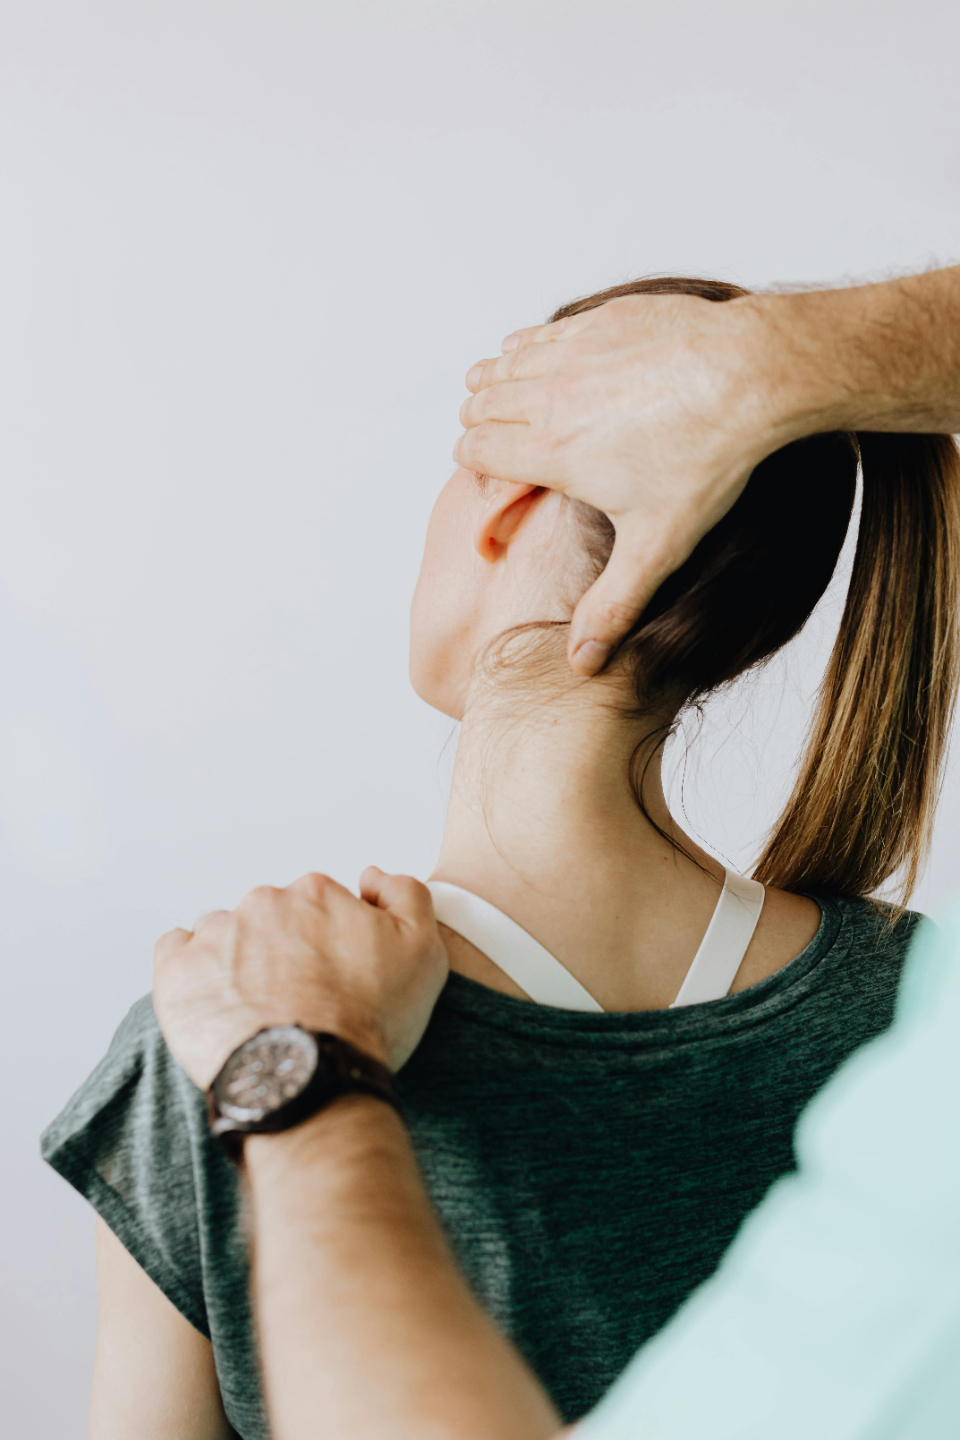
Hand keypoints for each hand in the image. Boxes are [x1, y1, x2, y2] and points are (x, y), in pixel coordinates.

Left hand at [153, 867, 448, 1087]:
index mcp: (316, 892)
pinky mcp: (177, 971)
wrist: (312, 1082)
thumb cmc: (368, 1023)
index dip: (326, 943)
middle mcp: (263, 902)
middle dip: (280, 950)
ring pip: (224, 935)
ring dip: (235, 961)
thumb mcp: (423, 951)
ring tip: (255, 1010)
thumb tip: (369, 875)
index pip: (316, 906)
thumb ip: (405, 894)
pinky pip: (176, 952)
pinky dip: (191, 970)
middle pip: (269, 919)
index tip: (330, 978)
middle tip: (296, 1000)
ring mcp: (216, 934)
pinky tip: (214, 1000)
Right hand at [455, 292, 806, 674]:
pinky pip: (541, 332)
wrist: (754, 376)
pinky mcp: (602, 320)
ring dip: (497, 383)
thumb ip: (613, 605)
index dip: (473, 463)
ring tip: (508, 401)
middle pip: (479, 404)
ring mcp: (573, 351)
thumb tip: (581, 665)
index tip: (490, 475)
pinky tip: (546, 362)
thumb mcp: (659, 546)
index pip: (474, 450)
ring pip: (501, 362)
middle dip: (480, 424)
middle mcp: (550, 396)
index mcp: (551, 452)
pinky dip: (531, 348)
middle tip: (496, 441)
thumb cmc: (709, 461)